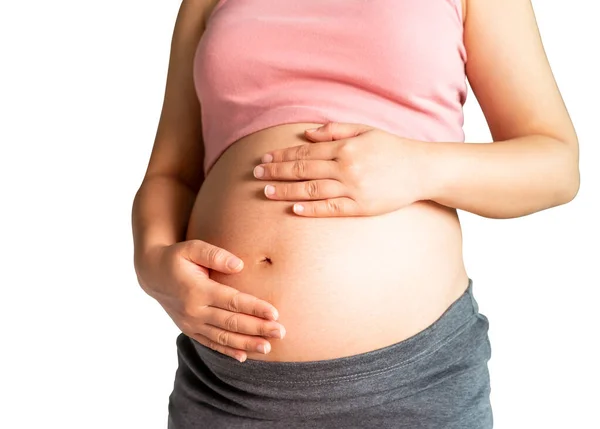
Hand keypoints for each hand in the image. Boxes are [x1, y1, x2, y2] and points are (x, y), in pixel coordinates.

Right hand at [135, 240, 285, 361]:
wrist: (152, 274)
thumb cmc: (176, 257)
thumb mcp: (191, 248)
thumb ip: (215, 254)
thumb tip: (239, 265)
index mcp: (197, 290)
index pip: (232, 301)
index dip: (254, 308)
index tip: (274, 313)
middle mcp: (194, 310)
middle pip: (231, 322)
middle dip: (257, 328)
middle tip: (281, 332)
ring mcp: (191, 323)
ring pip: (223, 337)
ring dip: (246, 343)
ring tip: (268, 347)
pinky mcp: (189, 329)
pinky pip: (210, 343)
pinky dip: (227, 351)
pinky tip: (244, 357)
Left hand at [252, 122, 429, 216]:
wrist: (422, 170)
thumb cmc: (392, 148)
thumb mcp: (365, 130)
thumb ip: (335, 130)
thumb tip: (306, 133)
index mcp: (346, 146)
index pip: (305, 151)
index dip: (282, 155)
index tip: (264, 159)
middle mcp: (346, 167)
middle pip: (303, 170)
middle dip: (277, 172)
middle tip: (255, 175)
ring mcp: (354, 188)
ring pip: (312, 190)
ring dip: (286, 191)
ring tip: (266, 192)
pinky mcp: (361, 207)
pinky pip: (331, 209)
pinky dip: (311, 209)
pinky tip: (294, 209)